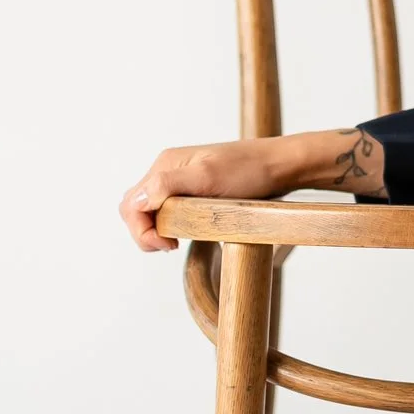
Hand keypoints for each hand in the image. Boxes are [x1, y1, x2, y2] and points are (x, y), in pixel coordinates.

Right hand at [117, 129, 382, 251]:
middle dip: (145, 232)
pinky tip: (186, 233)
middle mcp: (168, 170)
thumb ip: (168, 186)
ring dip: (155, 230)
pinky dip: (169, 225)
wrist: (281, 165)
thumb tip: (137, 200)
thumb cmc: (250, 170)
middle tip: (171, 247)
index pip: (131, 204)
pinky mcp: (194, 190)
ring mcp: (180, 180)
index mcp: (165, 165)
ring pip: (150, 210)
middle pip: (135, 207)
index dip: (141, 231)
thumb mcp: (208, 177)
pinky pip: (168, 209)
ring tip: (176, 243)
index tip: (169, 246)